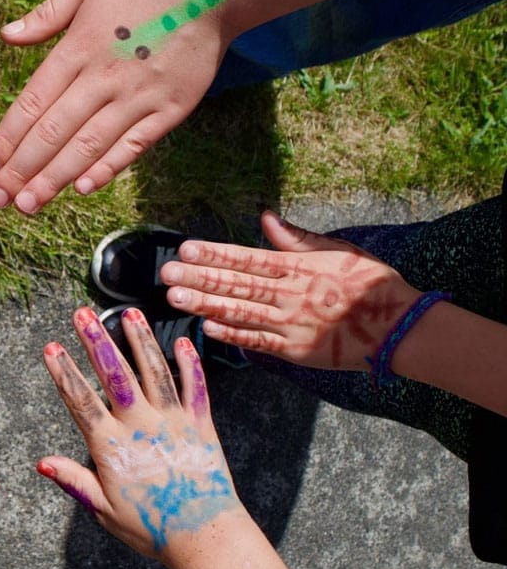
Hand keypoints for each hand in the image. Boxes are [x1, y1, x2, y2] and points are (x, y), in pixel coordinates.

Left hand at [0, 0, 231, 214]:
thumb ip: (47, 15)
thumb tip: (6, 35)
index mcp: (78, 47)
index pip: (32, 102)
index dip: (7, 137)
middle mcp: (104, 77)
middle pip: (53, 132)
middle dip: (21, 169)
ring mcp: (138, 96)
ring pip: (88, 146)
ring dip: (55, 179)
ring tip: (28, 205)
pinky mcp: (169, 109)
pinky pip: (133, 146)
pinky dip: (107, 168)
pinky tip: (82, 189)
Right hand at [38, 306, 239, 563]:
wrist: (205, 538)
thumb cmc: (152, 529)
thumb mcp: (104, 509)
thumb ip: (74, 480)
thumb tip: (42, 463)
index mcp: (112, 447)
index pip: (81, 401)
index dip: (64, 372)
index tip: (51, 347)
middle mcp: (141, 426)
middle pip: (115, 375)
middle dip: (96, 342)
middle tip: (82, 314)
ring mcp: (173, 422)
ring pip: (154, 371)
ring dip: (140, 339)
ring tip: (129, 312)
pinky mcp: (201, 425)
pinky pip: (196, 387)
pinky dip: (190, 363)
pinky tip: (184, 341)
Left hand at [161, 210, 421, 369]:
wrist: (400, 328)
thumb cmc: (370, 284)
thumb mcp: (338, 251)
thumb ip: (297, 238)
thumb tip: (266, 217)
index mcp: (298, 267)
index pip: (248, 259)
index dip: (215, 254)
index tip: (186, 248)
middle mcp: (290, 295)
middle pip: (237, 284)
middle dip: (199, 278)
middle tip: (167, 273)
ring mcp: (291, 324)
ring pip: (241, 312)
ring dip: (206, 305)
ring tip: (176, 298)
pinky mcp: (295, 350)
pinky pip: (258, 342)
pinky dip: (232, 335)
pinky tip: (206, 328)